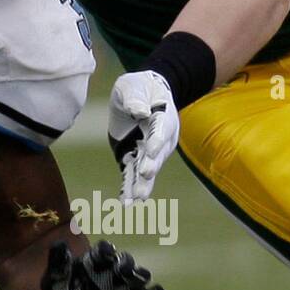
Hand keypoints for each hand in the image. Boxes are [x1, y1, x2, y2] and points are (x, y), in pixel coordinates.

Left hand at [43, 240, 165, 289]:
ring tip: (139, 285)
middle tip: (123, 270)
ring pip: (141, 277)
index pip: (104, 250)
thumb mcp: (52, 281)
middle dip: (126, 264)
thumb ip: (57, 264)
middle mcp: (115, 272)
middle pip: (126, 261)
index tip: (104, 253)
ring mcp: (128, 288)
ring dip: (141, 279)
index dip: (105, 250)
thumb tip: (59, 244)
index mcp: (95, 262)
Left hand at [108, 70, 179, 202]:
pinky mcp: (135, 157)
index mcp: (163, 117)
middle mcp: (161, 139)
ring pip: (146, 170)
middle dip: (151, 165)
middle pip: (156, 154)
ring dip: (141, 184)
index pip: (161, 130)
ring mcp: (149, 151)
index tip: (151, 151)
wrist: (142, 96)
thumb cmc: (139, 87)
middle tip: (144, 175)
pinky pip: (132, 175)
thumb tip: (138, 111)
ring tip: (136, 200)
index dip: (157, 141)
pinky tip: (126, 204)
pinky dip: (128, 188)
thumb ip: (134, 97)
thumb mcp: (132, 85)